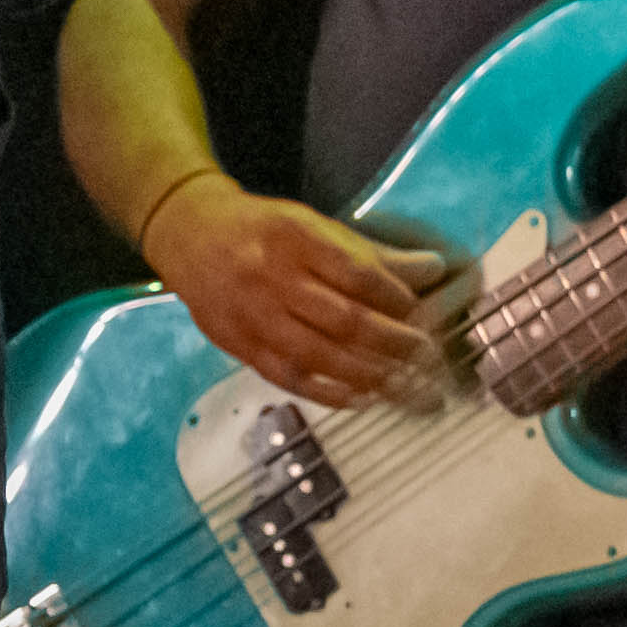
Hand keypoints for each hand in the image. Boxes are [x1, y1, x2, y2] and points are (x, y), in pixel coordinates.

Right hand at [142, 175, 447, 407]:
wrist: (192, 236)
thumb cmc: (266, 231)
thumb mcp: (315, 226)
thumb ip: (373, 252)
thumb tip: (434, 268)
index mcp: (296, 238)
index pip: (355, 272)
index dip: (394, 297)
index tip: (421, 312)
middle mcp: (273, 278)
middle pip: (342, 318)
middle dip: (391, 341)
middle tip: (426, 356)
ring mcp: (253, 315)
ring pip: (317, 353)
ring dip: (367, 374)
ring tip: (405, 385)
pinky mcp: (239, 346)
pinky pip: (287, 376)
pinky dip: (326, 392)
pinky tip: (360, 400)